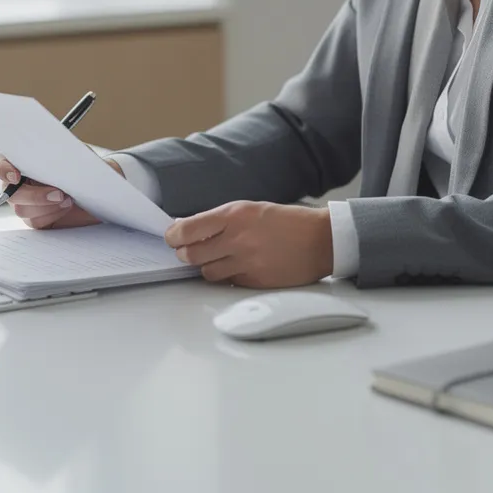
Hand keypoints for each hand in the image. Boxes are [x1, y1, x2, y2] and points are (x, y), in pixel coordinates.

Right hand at [0, 152, 124, 229]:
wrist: (96, 188)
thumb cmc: (81, 166)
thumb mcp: (73, 154)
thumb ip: (60, 153)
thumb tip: (57, 158)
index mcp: (19, 162)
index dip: (2, 169)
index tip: (16, 176)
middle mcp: (17, 184)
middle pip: (9, 193)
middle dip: (34, 195)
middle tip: (59, 193)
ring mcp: (24, 203)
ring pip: (21, 210)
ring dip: (46, 205)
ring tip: (68, 198)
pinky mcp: (35, 219)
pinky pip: (36, 221)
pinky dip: (52, 214)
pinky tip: (66, 206)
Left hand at [165, 201, 333, 287]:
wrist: (320, 240)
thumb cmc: (286, 222)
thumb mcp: (250, 209)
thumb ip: (220, 219)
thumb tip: (187, 228)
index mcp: (234, 215)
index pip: (187, 230)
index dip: (174, 236)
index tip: (172, 238)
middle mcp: (237, 239)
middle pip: (191, 255)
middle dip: (185, 254)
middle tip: (188, 251)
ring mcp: (246, 262)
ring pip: (206, 272)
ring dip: (207, 267)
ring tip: (218, 258)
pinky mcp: (255, 282)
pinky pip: (227, 282)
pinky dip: (227, 276)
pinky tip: (238, 266)